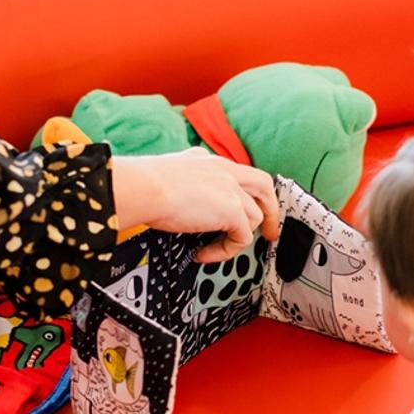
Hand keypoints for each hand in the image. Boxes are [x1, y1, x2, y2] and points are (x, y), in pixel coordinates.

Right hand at [109, 149, 282, 262]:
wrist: (144, 188)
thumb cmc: (143, 185)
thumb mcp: (166, 177)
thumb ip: (181, 187)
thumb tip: (178, 205)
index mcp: (206, 160)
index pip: (236, 174)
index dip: (241, 193)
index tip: (240, 208)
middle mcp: (223, 169)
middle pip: (263, 185)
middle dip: (270, 209)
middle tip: (269, 231)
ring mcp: (231, 189)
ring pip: (255, 216)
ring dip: (238, 238)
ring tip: (215, 250)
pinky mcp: (233, 209)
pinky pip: (242, 237)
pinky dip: (226, 251)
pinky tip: (204, 254)